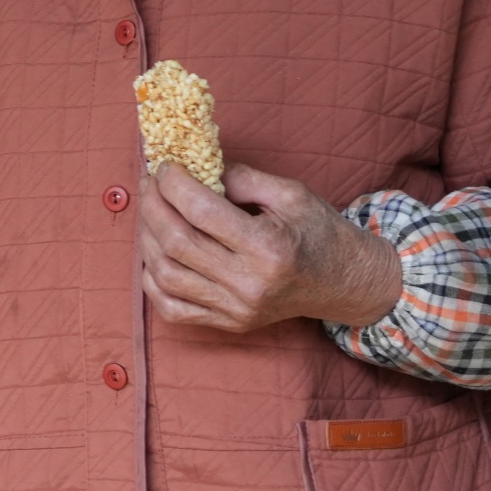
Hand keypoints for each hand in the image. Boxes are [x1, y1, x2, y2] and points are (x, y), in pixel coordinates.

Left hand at [137, 162, 403, 333]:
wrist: (344, 282)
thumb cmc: (317, 232)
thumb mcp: (290, 193)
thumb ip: (240, 177)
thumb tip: (192, 166)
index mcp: (268, 249)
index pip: (201, 212)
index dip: (173, 185)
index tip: (164, 166)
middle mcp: (249, 284)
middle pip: (176, 243)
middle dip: (152, 206)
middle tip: (150, 183)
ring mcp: (236, 309)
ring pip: (166, 275)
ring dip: (146, 238)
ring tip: (151, 212)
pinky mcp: (228, 324)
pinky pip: (171, 307)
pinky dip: (152, 279)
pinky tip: (155, 252)